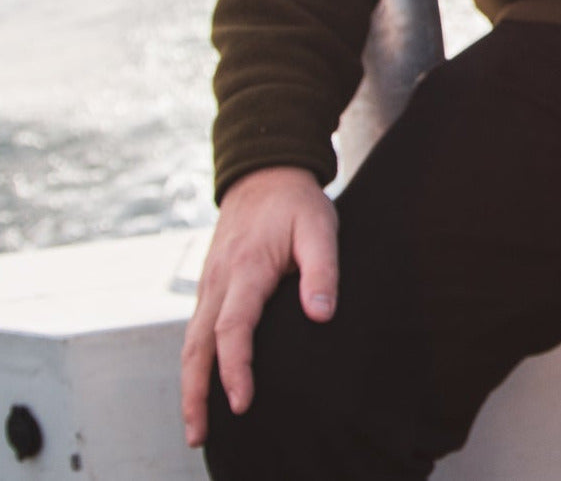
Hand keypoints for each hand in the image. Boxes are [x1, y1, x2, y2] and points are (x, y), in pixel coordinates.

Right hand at [180, 166, 338, 447]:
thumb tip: (321, 316)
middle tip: (198, 436)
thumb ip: (322, 270)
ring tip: (196, 425)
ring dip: (190, 383)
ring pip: (190, 341)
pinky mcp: (210, 284)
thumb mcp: (319, 226)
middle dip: (195, 394)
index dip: (235, 369)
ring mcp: (209, 283)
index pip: (233, 329)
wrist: (264, 172)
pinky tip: (201, 383)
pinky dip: (194, 361)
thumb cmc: (296, 202)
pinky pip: (195, 329)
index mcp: (246, 269)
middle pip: (197, 346)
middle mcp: (219, 280)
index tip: (242, 403)